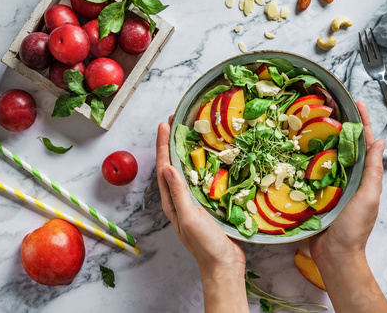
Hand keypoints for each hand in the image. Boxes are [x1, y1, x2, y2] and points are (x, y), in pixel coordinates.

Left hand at [156, 116, 244, 270]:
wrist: (223, 264)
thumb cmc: (205, 244)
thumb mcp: (189, 217)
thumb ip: (178, 193)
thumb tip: (166, 167)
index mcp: (171, 201)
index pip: (163, 167)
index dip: (163, 145)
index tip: (164, 124)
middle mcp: (179, 198)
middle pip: (173, 165)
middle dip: (172, 143)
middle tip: (177, 122)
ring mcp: (193, 200)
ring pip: (187, 170)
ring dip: (187, 151)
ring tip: (191, 133)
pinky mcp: (207, 203)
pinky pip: (201, 179)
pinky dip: (203, 164)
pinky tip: (210, 157)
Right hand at [309, 101, 385, 264]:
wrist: (333, 254)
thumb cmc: (354, 228)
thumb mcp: (369, 197)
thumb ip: (374, 172)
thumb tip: (381, 142)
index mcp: (362, 175)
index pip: (364, 143)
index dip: (362, 122)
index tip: (356, 102)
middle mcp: (346, 175)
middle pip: (343, 145)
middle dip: (338, 124)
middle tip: (326, 105)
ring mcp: (328, 183)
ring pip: (324, 155)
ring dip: (318, 138)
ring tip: (308, 119)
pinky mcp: (312, 191)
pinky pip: (308, 171)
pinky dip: (303, 158)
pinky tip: (293, 147)